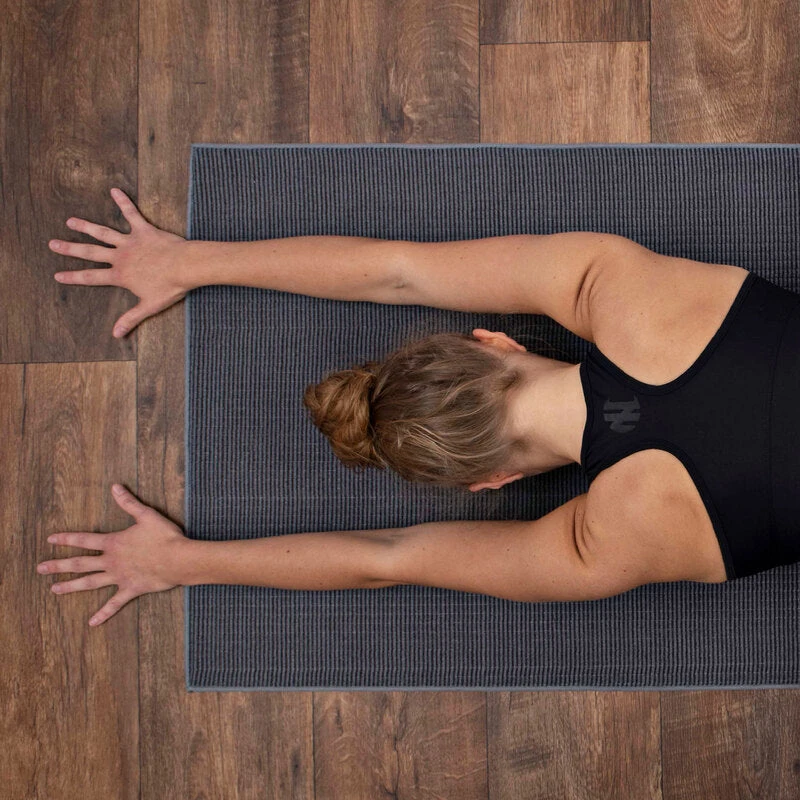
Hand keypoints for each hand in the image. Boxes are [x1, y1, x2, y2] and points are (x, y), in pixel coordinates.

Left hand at [38, 484, 188, 626]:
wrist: (179, 559)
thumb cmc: (164, 536)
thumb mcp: (146, 515)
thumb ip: (128, 502)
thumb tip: (115, 487)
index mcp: (114, 543)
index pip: (85, 540)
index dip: (67, 538)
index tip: (50, 539)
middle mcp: (112, 561)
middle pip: (80, 563)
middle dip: (59, 565)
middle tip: (40, 569)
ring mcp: (119, 577)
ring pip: (90, 582)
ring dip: (71, 586)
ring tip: (54, 590)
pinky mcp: (131, 589)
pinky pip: (114, 603)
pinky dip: (103, 613)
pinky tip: (92, 623)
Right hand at [49, 188, 187, 337]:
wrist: (186, 267)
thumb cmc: (170, 287)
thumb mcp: (149, 306)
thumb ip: (131, 318)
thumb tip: (116, 334)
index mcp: (120, 275)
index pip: (92, 277)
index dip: (73, 277)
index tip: (58, 275)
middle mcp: (121, 257)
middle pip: (90, 252)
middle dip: (70, 249)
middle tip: (53, 244)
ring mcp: (131, 242)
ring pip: (103, 232)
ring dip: (86, 226)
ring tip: (71, 221)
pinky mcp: (144, 230)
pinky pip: (131, 214)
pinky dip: (123, 202)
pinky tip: (114, 190)